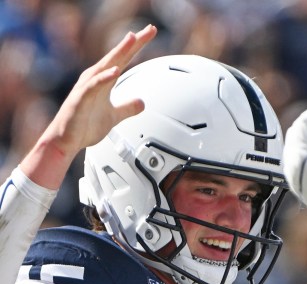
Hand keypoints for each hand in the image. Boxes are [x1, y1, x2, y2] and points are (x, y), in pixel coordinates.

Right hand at [47, 24, 157, 157]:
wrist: (67, 140)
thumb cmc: (85, 126)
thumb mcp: (114, 117)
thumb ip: (128, 108)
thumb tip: (142, 102)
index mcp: (104, 81)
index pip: (124, 60)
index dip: (137, 47)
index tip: (151, 33)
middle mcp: (95, 79)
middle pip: (118, 57)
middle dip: (133, 42)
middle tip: (149, 29)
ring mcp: (87, 87)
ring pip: (106, 66)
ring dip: (119, 51)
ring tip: (132, 39)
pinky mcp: (81, 99)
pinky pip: (94, 86)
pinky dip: (104, 77)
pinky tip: (114, 71)